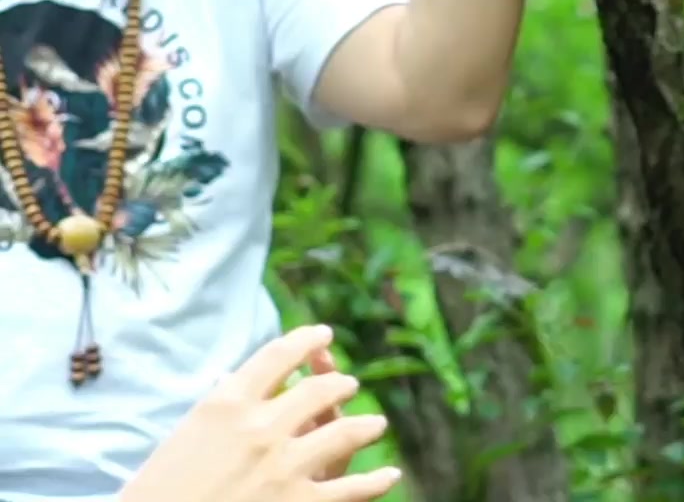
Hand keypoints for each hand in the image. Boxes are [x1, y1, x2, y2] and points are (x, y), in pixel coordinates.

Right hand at [119, 325, 400, 501]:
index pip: (276, 356)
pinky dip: (375, 481)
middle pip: (318, 390)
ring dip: (366, 427)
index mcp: (225, 405)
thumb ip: (219, 408)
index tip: (322, 333)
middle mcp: (260, 429)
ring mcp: (284, 466)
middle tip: (349, 385)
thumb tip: (232, 380)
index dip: (305, 340)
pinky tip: (389, 475)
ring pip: (346, 432)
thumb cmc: (157, 492)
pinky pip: (351, 488)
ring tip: (376, 425)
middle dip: (339, 385)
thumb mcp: (184, 437)